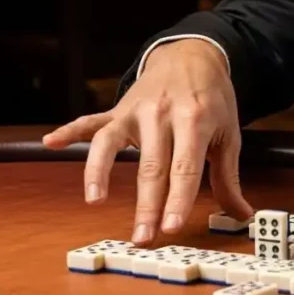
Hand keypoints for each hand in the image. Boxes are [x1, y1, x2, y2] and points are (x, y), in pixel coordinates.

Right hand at [42, 39, 252, 244]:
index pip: (186, 168)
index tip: (171, 227)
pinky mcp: (117, 110)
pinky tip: (52, 142)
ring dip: (100, 173)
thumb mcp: (229, 134)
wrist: (193, 56)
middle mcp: (163, 115)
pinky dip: (70, 131)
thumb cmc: (212, 99)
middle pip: (152, 166)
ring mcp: (136, 111)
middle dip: (146, 205)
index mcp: (196, 120)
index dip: (178, 199)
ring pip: (114, 145)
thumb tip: (242, 215)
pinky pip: (91, 121)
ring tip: (95, 200)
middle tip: (142, 238)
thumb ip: (229, 177)